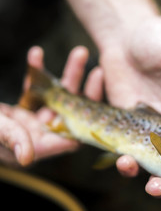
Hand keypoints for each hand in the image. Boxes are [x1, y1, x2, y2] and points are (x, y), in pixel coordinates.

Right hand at [0, 46, 102, 165]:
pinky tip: (36, 54)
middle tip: (96, 68)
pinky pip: (34, 90)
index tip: (99, 96)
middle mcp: (40, 136)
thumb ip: (11, 139)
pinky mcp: (21, 110)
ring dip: (67, 76)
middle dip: (84, 90)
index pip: (74, 135)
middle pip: (71, 114)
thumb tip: (29, 157)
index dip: (89, 119)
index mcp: (38, 146)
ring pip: (57, 98)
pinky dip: (36, 73)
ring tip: (80, 53)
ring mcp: (32, 122)